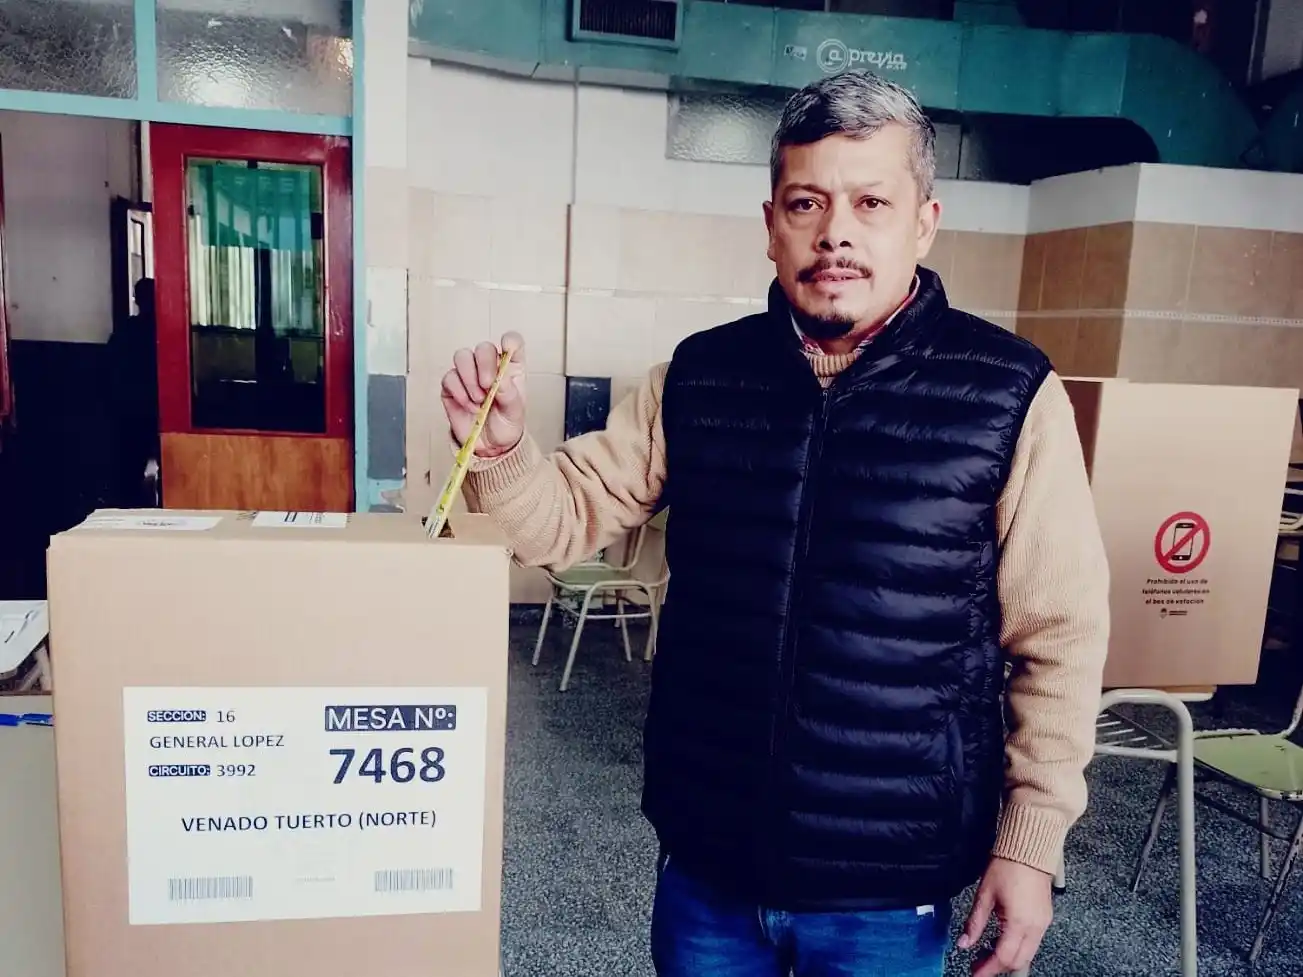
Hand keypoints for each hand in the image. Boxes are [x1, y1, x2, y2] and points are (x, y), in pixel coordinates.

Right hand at [441, 332, 526, 458]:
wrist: (489, 447)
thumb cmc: (506, 425)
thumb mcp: (515, 412)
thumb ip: (510, 395)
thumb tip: (501, 379)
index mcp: (511, 368)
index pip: (512, 343)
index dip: (510, 341)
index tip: (507, 348)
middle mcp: (489, 367)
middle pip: (484, 348)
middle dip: (485, 364)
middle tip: (488, 386)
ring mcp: (469, 375)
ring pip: (462, 356)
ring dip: (469, 378)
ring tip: (479, 400)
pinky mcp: (452, 386)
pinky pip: (449, 377)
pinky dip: (459, 392)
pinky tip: (469, 406)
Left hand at [958, 857, 1052, 975]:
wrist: (1029, 849)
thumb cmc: (1006, 866)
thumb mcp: (984, 895)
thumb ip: (974, 923)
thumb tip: (963, 944)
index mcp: (1019, 923)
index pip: (1003, 957)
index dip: (988, 969)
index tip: (974, 974)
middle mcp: (1036, 928)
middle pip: (1018, 961)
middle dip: (998, 968)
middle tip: (978, 965)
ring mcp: (1043, 924)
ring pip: (1027, 954)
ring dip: (1008, 959)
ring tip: (986, 954)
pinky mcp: (1045, 918)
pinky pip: (1033, 942)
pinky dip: (1017, 948)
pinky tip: (1001, 941)